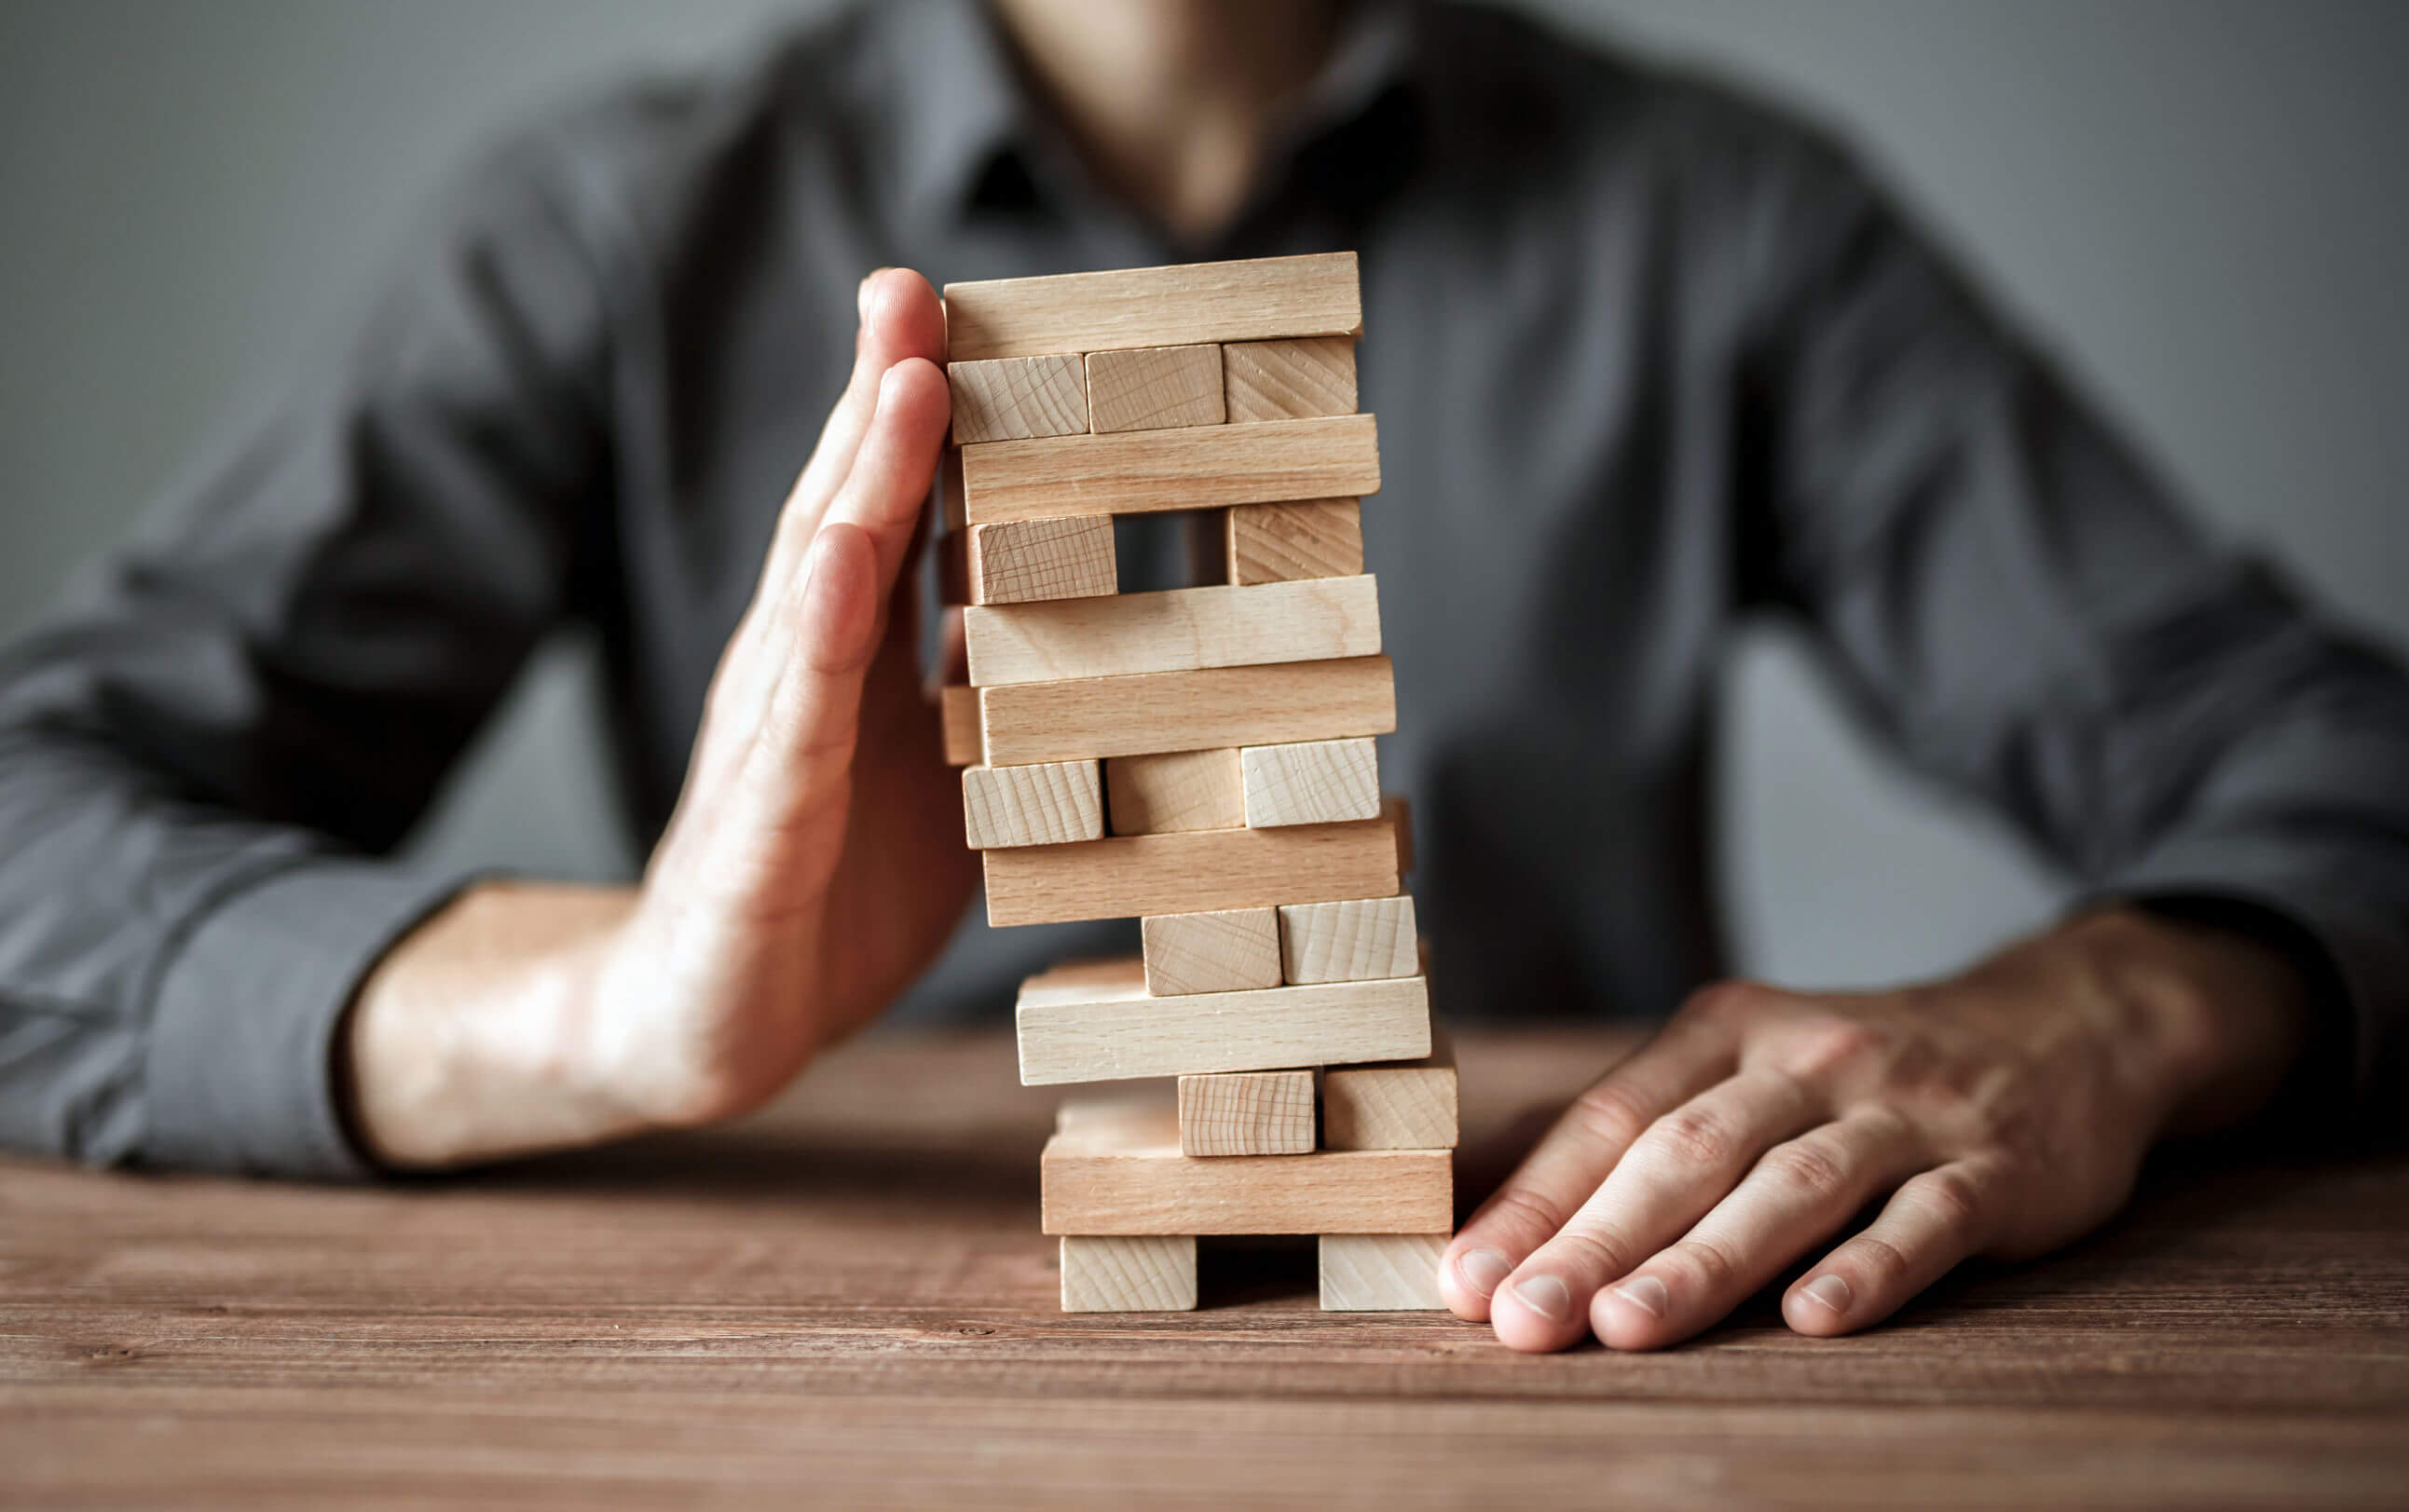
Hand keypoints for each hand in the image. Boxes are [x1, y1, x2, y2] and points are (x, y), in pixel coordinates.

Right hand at [348, 269, 975, 1165]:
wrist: (709, 1028)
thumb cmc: (829, 882)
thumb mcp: (929, 766)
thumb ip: (967, 670)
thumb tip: (1045, 579)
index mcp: (847, 661)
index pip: (882, 515)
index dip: (914, 413)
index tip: (949, 306)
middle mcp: (800, 679)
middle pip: (839, 517)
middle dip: (880, 401)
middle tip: (911, 289)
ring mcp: (771, 749)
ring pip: (812, 598)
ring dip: (859, 487)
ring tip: (902, 388)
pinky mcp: (758, 837)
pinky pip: (791, 733)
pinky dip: (813, 648)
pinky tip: (835, 571)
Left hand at [1440, 908, 2310, 1350]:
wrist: (2063, 1024)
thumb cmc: (1861, 1075)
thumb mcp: (1752, 1066)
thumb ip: (1650, 1134)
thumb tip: (1511, 1220)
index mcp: (1727, 1030)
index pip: (1614, 1118)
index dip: (1538, 1201)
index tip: (1469, 1279)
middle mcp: (1807, 1060)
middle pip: (1687, 1154)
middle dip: (1595, 1242)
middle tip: (1524, 1319)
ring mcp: (1906, 1109)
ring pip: (1793, 1187)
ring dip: (1705, 1263)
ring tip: (1628, 1328)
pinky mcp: (1997, 1166)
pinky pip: (1928, 1220)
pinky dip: (1871, 1269)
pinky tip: (1816, 1318)